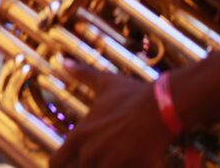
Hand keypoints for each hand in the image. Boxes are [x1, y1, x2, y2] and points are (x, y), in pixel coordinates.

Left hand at [49, 60, 173, 167]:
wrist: (162, 106)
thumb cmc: (132, 94)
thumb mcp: (105, 82)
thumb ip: (83, 74)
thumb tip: (65, 61)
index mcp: (80, 135)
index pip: (57, 161)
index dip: (63, 164)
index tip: (70, 163)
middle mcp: (91, 152)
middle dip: (88, 165)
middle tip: (102, 155)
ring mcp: (111, 163)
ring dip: (107, 165)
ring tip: (119, 158)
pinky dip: (129, 167)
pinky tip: (135, 162)